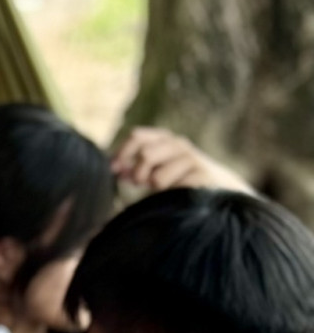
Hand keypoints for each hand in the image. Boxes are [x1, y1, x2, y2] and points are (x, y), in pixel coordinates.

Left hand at [111, 127, 251, 193]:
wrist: (217, 188)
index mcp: (164, 139)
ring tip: (162, 188)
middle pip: (146, 155)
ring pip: (157, 177)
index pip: (137, 136)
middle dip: (138, 174)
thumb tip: (114, 168)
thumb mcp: (154, 167)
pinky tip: (179, 193)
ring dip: (155, 187)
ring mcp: (192, 159)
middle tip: (141, 183)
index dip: (123, 153)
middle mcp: (179, 145)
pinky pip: (174, 190)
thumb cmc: (177, 178)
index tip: (115, 170)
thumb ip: (132, 165)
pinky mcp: (202, 176)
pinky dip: (170, 195)